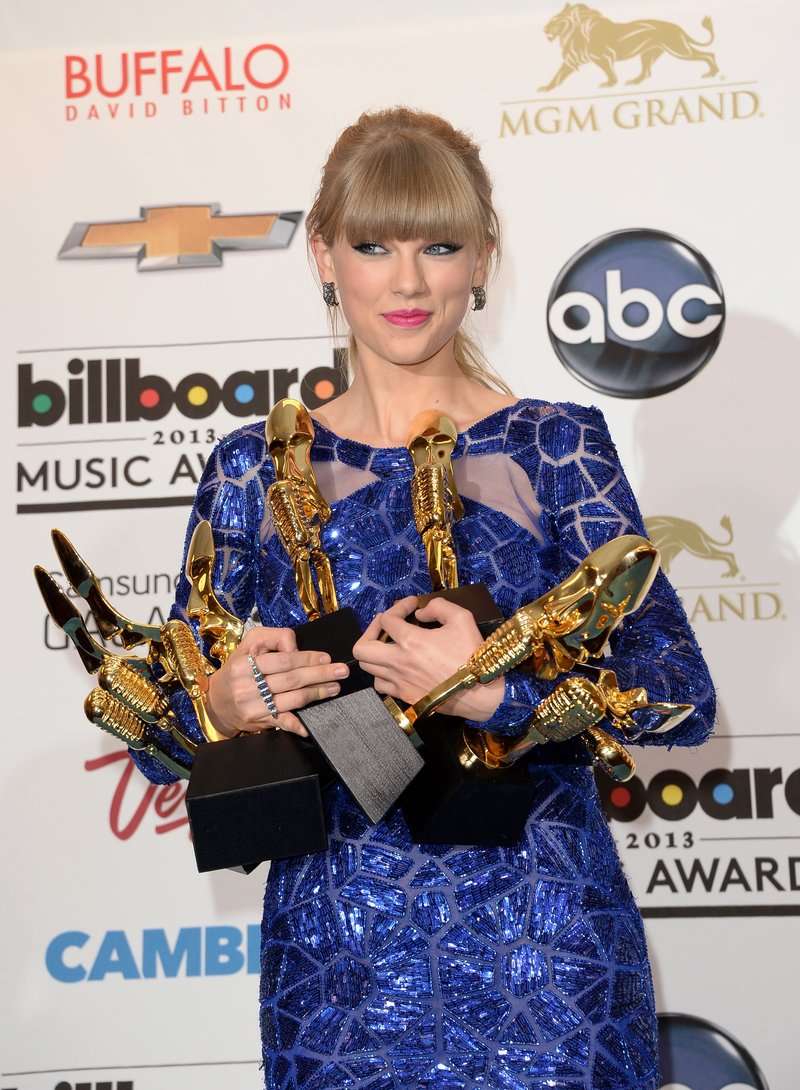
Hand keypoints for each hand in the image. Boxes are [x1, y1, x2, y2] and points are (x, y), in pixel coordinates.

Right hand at [205, 626, 348, 736]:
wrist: (216, 700)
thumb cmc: (238, 668)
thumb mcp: (251, 643)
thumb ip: (275, 638)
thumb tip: (297, 649)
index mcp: (246, 664)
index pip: (284, 660)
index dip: (308, 659)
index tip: (327, 658)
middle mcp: (248, 686)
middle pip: (292, 680)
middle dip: (320, 675)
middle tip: (341, 671)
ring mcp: (253, 706)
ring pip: (292, 699)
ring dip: (317, 694)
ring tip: (335, 687)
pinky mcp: (258, 721)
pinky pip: (281, 722)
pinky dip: (296, 725)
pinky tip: (309, 725)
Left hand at [353, 596, 504, 721]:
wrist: (480, 692)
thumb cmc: (472, 654)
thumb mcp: (462, 618)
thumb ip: (438, 606)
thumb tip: (420, 612)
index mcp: (411, 641)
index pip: (387, 619)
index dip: (398, 606)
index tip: (412, 605)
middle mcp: (398, 663)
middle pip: (361, 648)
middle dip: (370, 630)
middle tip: (387, 625)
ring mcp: (399, 682)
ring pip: (367, 668)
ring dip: (375, 652)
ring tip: (389, 645)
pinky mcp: (404, 696)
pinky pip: (380, 684)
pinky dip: (382, 673)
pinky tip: (396, 666)